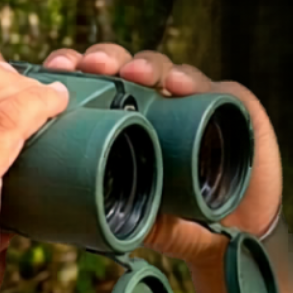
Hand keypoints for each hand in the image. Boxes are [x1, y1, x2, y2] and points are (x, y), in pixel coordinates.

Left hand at [41, 44, 280, 269]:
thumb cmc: (181, 219)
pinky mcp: (233, 104)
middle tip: (91, 66)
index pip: (97, 82)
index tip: (54, 67)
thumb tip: (63, 217)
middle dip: (107, 58)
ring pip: (166, 69)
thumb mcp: (139, 217)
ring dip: (146, 65)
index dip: (76, 69)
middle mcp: (159, 101)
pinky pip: (214, 87)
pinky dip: (194, 82)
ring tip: (131, 73)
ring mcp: (196, 99)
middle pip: (127, 66)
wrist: (237, 234)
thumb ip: (113, 210)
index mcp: (128, 117)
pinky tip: (178, 85)